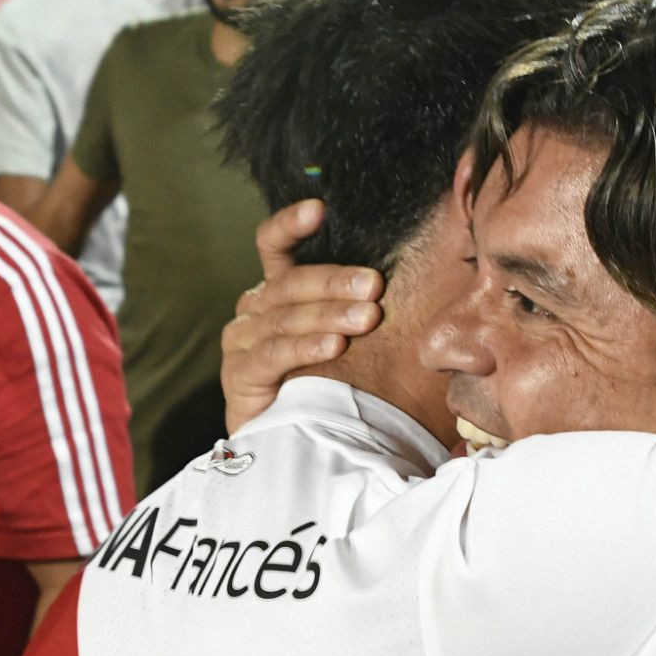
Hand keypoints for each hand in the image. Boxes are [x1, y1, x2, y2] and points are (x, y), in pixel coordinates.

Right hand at [220, 199, 383, 431]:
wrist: (288, 446)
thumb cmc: (327, 384)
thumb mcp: (342, 336)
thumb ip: (360, 305)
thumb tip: (417, 276)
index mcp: (276, 291)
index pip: (272, 245)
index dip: (290, 225)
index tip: (319, 209)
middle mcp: (254, 310)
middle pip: (290, 283)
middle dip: (335, 281)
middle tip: (375, 286)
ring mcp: (241, 341)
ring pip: (286, 317)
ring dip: (329, 315)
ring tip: (367, 318)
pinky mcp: (238, 374)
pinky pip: (274, 354)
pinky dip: (306, 348)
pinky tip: (334, 347)